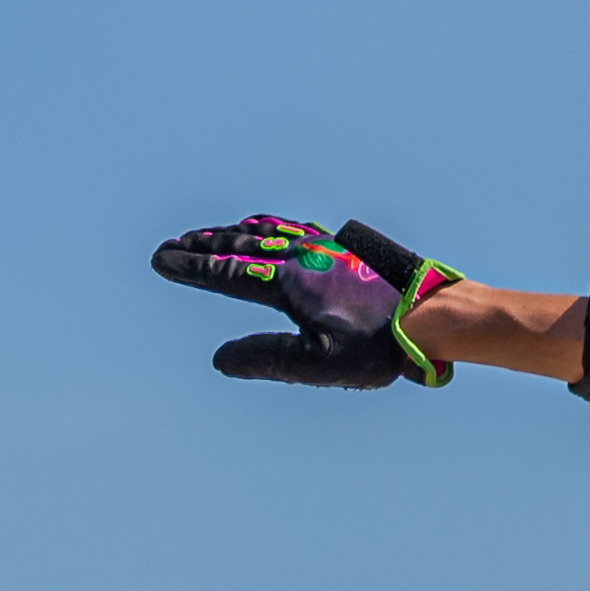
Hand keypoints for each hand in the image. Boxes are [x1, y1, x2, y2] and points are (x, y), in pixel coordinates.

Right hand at [153, 216, 463, 390]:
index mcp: (288, 283)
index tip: (161, 259)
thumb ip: (266, 359)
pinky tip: (265, 228)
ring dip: (231, 234)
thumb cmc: (375, 346)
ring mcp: (321, 249)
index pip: (227, 273)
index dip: (191, 268)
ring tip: (207, 234)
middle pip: (240, 246)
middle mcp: (300, 258)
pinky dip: (268, 227)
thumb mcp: (316, 363)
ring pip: (265, 234)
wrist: (428, 316)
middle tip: (172, 245)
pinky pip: (293, 230)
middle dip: (202, 245)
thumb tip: (221, 360)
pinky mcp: (341, 249)